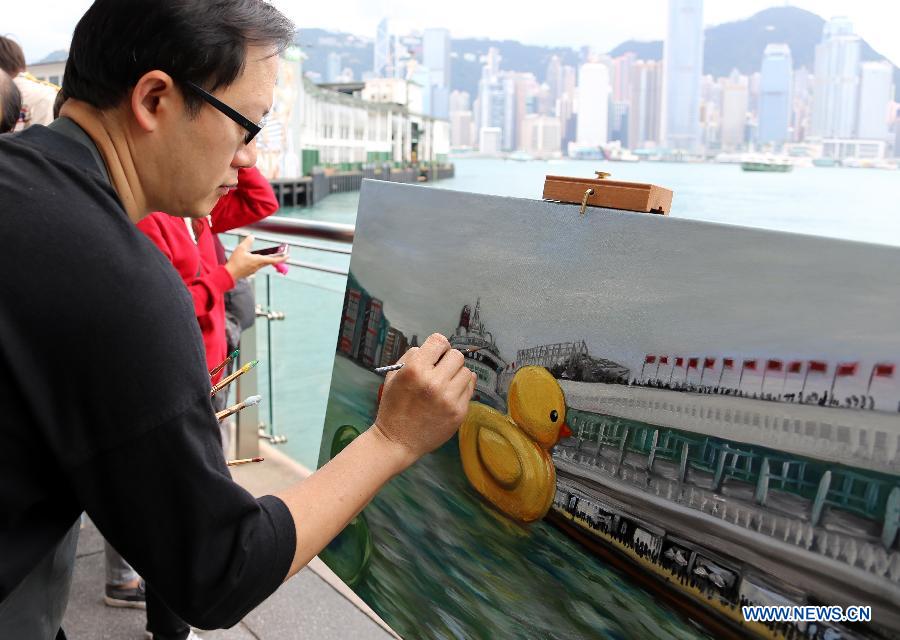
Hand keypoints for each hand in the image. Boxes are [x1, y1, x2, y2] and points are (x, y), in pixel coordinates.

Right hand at [224, 235, 286, 280]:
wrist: (229, 274)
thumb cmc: (235, 263)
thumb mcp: (241, 249)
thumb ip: (247, 242)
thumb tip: (252, 237)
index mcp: (258, 260)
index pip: (273, 259)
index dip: (282, 258)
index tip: (287, 256)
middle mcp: (258, 266)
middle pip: (270, 262)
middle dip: (277, 258)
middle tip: (282, 255)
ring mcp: (254, 270)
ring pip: (263, 263)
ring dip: (268, 259)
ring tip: (270, 255)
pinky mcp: (250, 271)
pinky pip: (257, 266)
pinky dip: (260, 261)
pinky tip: (255, 259)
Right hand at [373, 333, 476, 470]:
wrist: (397, 441)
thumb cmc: (393, 407)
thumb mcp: (394, 376)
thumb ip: (412, 357)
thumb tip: (433, 349)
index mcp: (415, 369)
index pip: (439, 341)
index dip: (438, 345)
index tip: (436, 354)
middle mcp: (434, 382)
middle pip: (457, 356)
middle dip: (448, 360)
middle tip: (441, 370)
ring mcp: (449, 398)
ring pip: (467, 372)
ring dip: (457, 375)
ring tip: (446, 384)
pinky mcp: (459, 412)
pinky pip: (470, 389)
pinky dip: (461, 389)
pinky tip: (450, 394)